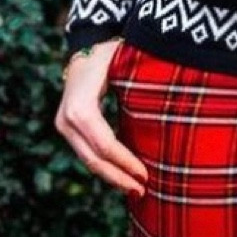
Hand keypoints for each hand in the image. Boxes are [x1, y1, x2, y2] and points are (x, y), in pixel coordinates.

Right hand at [54, 40, 148, 198]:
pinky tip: (123, 175)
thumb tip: (173, 115)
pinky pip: (86, 152)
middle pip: (93, 158)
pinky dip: (105, 166)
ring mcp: (63, 124)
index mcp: (81, 105)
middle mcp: (66, 118)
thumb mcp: (127, 68)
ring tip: (135, 189)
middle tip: (143, 191)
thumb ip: (143, 91)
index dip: (125, 163)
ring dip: (112, 176)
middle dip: (119, 178)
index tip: (147, 176)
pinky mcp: (67, 128)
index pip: (105, 144)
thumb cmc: (114, 54)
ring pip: (88, 160)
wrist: (88, 45)